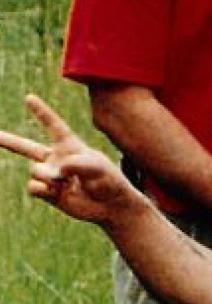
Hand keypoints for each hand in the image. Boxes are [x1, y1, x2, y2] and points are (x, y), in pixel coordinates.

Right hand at [0, 93, 151, 225]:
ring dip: (50, 177)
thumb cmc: (109, 181)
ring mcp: (50, 176)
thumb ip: (77, 163)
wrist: (110, 206)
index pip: (53, 125)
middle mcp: (56, 159)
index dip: (41, 111)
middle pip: (27, 148)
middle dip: (8, 141)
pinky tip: (59, 193)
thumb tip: (55, 171)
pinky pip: (33, 187)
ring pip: (35, 170)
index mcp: (70, 146)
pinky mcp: (47, 192)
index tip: (29, 97)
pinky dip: (44, 190)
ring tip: (68, 183)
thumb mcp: (98, 167)